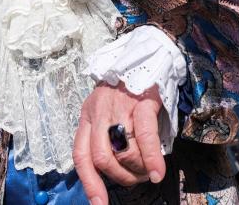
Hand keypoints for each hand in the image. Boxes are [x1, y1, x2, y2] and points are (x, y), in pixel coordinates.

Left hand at [73, 82, 165, 204]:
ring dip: (138, 169)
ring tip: (150, 170)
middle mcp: (99, 111)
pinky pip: (145, 137)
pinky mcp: (142, 102)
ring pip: (123, 151)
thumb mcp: (108, 110)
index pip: (81, 155)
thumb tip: (116, 171)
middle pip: (101, 158)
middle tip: (135, 180)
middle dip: (119, 178)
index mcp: (88, 115)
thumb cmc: (130, 89)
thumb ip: (107, 136)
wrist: (148, 55)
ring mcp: (120, 106)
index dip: (89, 184)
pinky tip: (157, 172)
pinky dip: (151, 159)